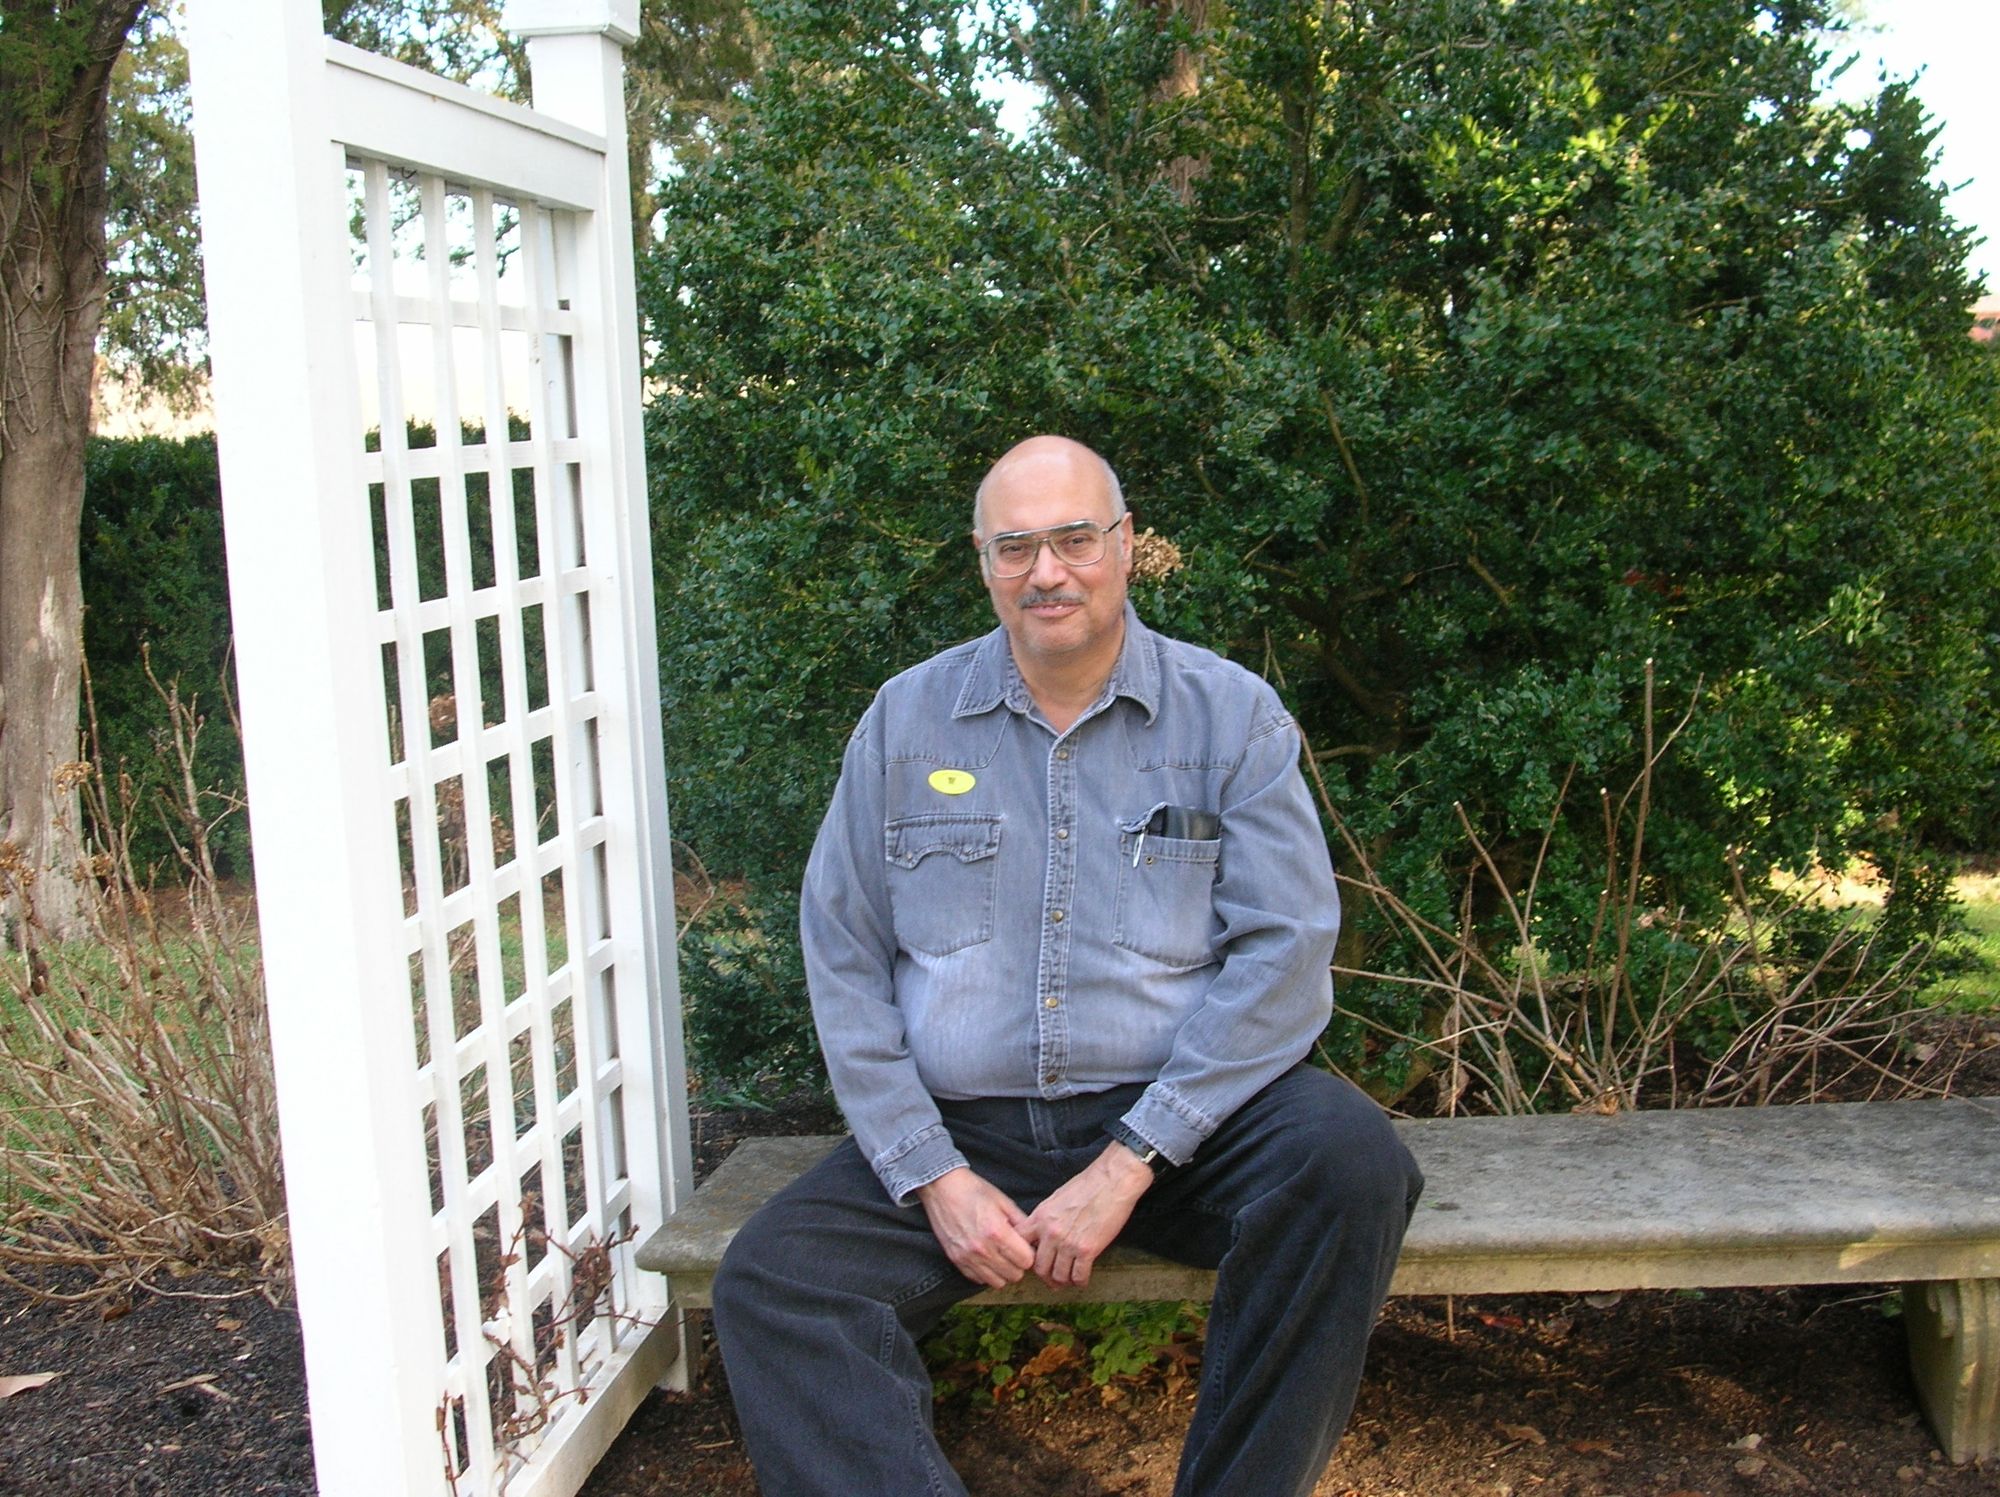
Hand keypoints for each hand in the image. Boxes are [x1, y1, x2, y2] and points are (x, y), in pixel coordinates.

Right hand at [915, 1168, 1035, 1288]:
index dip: (1029, 1254)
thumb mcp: (1003, 1201)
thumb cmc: (972, 1190)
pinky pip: (979, 1280)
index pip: (1027, 1261)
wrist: (941, 1188)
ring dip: (1003, 1271)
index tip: (1026, 1247)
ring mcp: (968, 1257)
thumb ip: (1021, 1222)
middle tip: (1014, 1251)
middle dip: (1018, 1264)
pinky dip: (986, 1273)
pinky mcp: (956, 1260)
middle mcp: (983, 1249)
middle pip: (1014, 1275)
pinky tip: (986, 1258)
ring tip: (1000, 1256)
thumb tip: (1035, 1238)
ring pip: (998, 1282)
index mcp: (997, 1232)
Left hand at [1021, 1142, 1154, 1288]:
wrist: (1112, 1181)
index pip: (1020, 1242)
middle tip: (1052, 1279)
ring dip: (1063, 1282)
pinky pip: (1078, 1276)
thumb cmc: (1087, 1185)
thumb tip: (1041, 1234)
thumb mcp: (1057, 1198)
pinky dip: (1080, 1282)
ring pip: (1058, 1276)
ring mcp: (1068, 1242)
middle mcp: (1050, 1232)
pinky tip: (1082, 1279)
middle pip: (1038, 1267)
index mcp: (1040, 1217)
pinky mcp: (1087, 1250)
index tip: (1032, 1261)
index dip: (1024, 1255)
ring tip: (1068, 1281)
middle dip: (1045, 1276)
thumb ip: (1046, 1218)